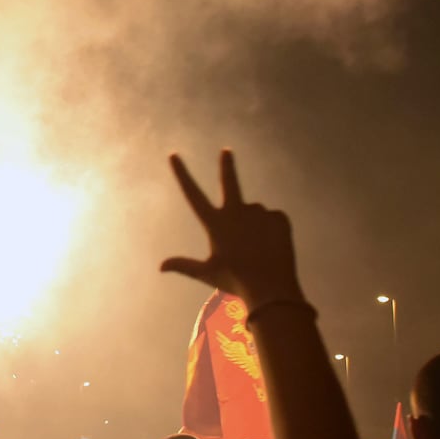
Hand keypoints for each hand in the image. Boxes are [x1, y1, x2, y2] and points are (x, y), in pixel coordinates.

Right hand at [161, 150, 303, 307]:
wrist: (271, 287)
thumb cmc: (234, 281)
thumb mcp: (207, 274)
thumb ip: (184, 266)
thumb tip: (160, 267)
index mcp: (215, 223)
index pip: (193, 194)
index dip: (182, 174)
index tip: (174, 156)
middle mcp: (236, 211)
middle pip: (230, 181)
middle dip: (226, 165)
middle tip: (226, 151)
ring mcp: (259, 212)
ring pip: (254, 212)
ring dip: (253, 224)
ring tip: (257, 249)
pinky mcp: (278, 217)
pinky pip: (272, 219)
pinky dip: (271, 230)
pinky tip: (271, 247)